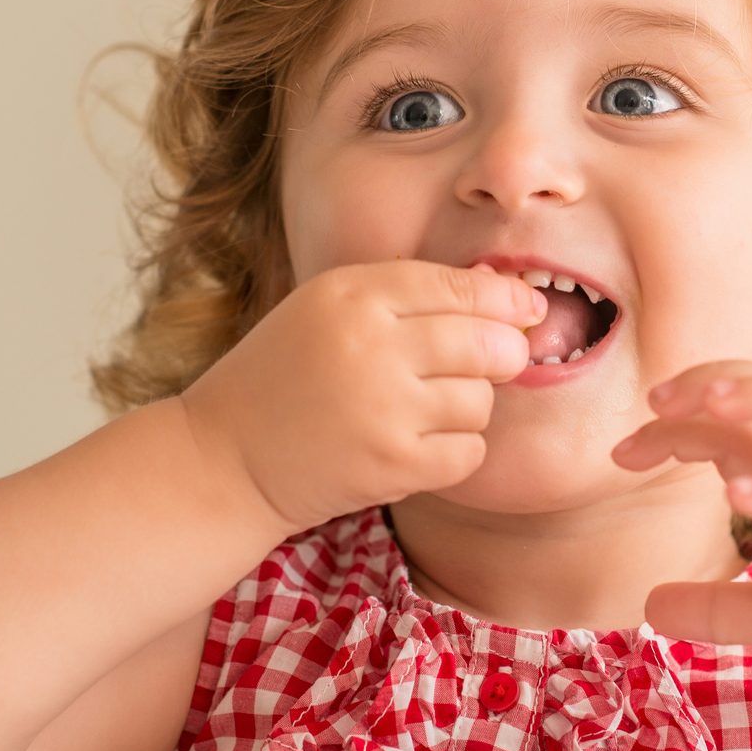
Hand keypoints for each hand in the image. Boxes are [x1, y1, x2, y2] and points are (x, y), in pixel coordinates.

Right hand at [182, 259, 546, 535]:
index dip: (506, 300)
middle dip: (502, 354)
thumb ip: (404, 296)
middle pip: (486, 342)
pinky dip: (456, 452)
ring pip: (481, 400)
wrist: (224, 459)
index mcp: (351, 293)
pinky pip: (469, 452)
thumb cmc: (283, 379)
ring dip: (467, 408)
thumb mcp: (327, 310)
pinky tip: (419, 446)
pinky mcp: (392, 464)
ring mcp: (383, 406)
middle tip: (492, 364)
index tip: (527, 311)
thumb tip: (500, 290)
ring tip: (424, 411)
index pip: (459, 286)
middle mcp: (370, 343)